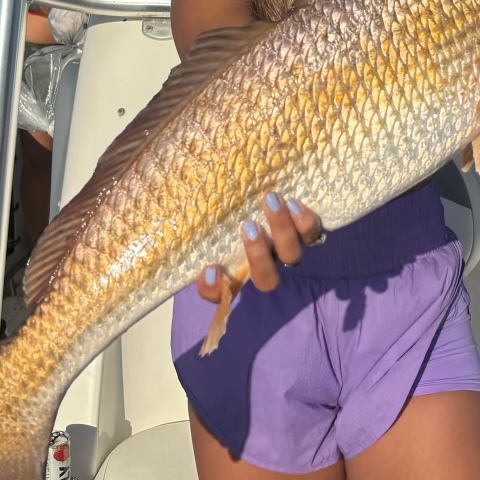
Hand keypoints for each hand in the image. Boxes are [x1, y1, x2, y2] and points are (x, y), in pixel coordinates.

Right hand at [196, 194, 323, 301]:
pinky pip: (313, 232)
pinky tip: (294, 202)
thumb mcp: (205, 217)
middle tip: (247, 227)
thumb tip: (166, 216)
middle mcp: (262, 266)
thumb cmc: (223, 204)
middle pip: (267, 280)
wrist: (258, 185)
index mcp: (233, 270)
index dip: (215, 290)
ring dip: (282, 231)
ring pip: (292, 255)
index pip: (220, 294)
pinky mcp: (306, 230)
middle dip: (258, 255)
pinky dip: (305, 221)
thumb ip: (191, 225)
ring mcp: (286, 250)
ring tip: (269, 200)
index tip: (209, 269)